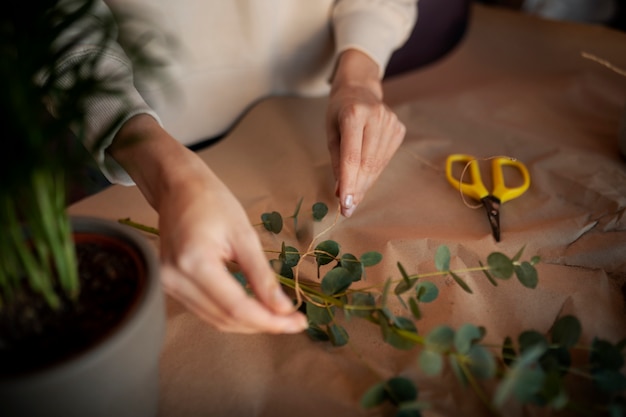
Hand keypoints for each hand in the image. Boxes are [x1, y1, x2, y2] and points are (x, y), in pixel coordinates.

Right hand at [109, 115, 307, 332]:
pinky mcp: (168, 285)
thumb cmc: (212, 201)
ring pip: (214, 320)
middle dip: (263, 324)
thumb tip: (283, 309)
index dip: (270, 320)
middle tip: (294, 322)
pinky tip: (253, 308)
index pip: (237, 307)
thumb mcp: (244, 235)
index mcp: (194, 263)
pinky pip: (204, 310)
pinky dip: (231, 313)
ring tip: (279, 317)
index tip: (299, 323)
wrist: (177, 186)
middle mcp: (175, 280)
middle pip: (225, 319)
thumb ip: (262, 276)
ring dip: (248, 323)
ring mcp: (167, 285)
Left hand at [326, 49, 405, 216]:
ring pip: (378, 165)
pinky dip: (374, 172)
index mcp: (354, 114)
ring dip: (365, 184)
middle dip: (357, 189)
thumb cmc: (339, 111)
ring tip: (353, 195)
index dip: (349, 182)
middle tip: (347, 208)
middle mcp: (376, 116)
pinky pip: (385, 159)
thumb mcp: (330, 132)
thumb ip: (337, 160)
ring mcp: (391, 122)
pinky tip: (365, 175)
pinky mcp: (399, 129)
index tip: (345, 204)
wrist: (360, 89)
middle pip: (367, 163)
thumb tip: (341, 191)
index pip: (352, 156)